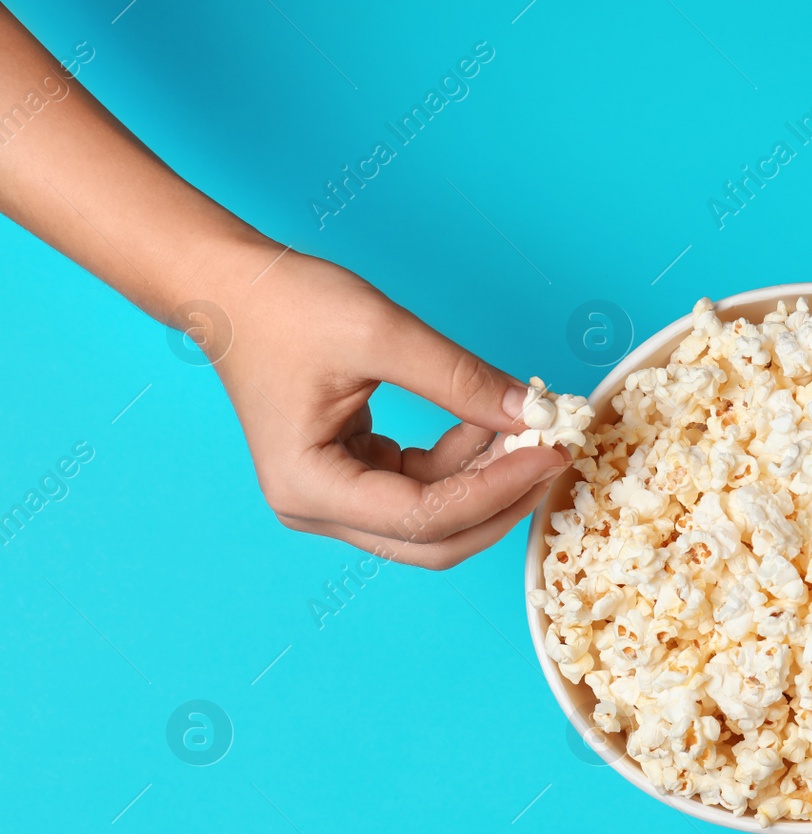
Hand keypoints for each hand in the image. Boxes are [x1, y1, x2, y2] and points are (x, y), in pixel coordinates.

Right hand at [199, 245, 567, 567]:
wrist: (233, 290)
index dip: (497, 490)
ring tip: (526, 427)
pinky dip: (463, 461)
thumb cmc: (287, 305)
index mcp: (308, 487)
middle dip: (500, 502)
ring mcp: (333, 499)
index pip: (426, 516)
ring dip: (486, 479)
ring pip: (435, 519)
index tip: (550, 454)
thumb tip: (533, 415)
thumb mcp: (381, 331)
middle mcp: (316, 509)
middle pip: (434, 540)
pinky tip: (488, 421)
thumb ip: (460, 379)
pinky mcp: (353, 479)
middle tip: (554, 457)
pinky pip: (424, 489)